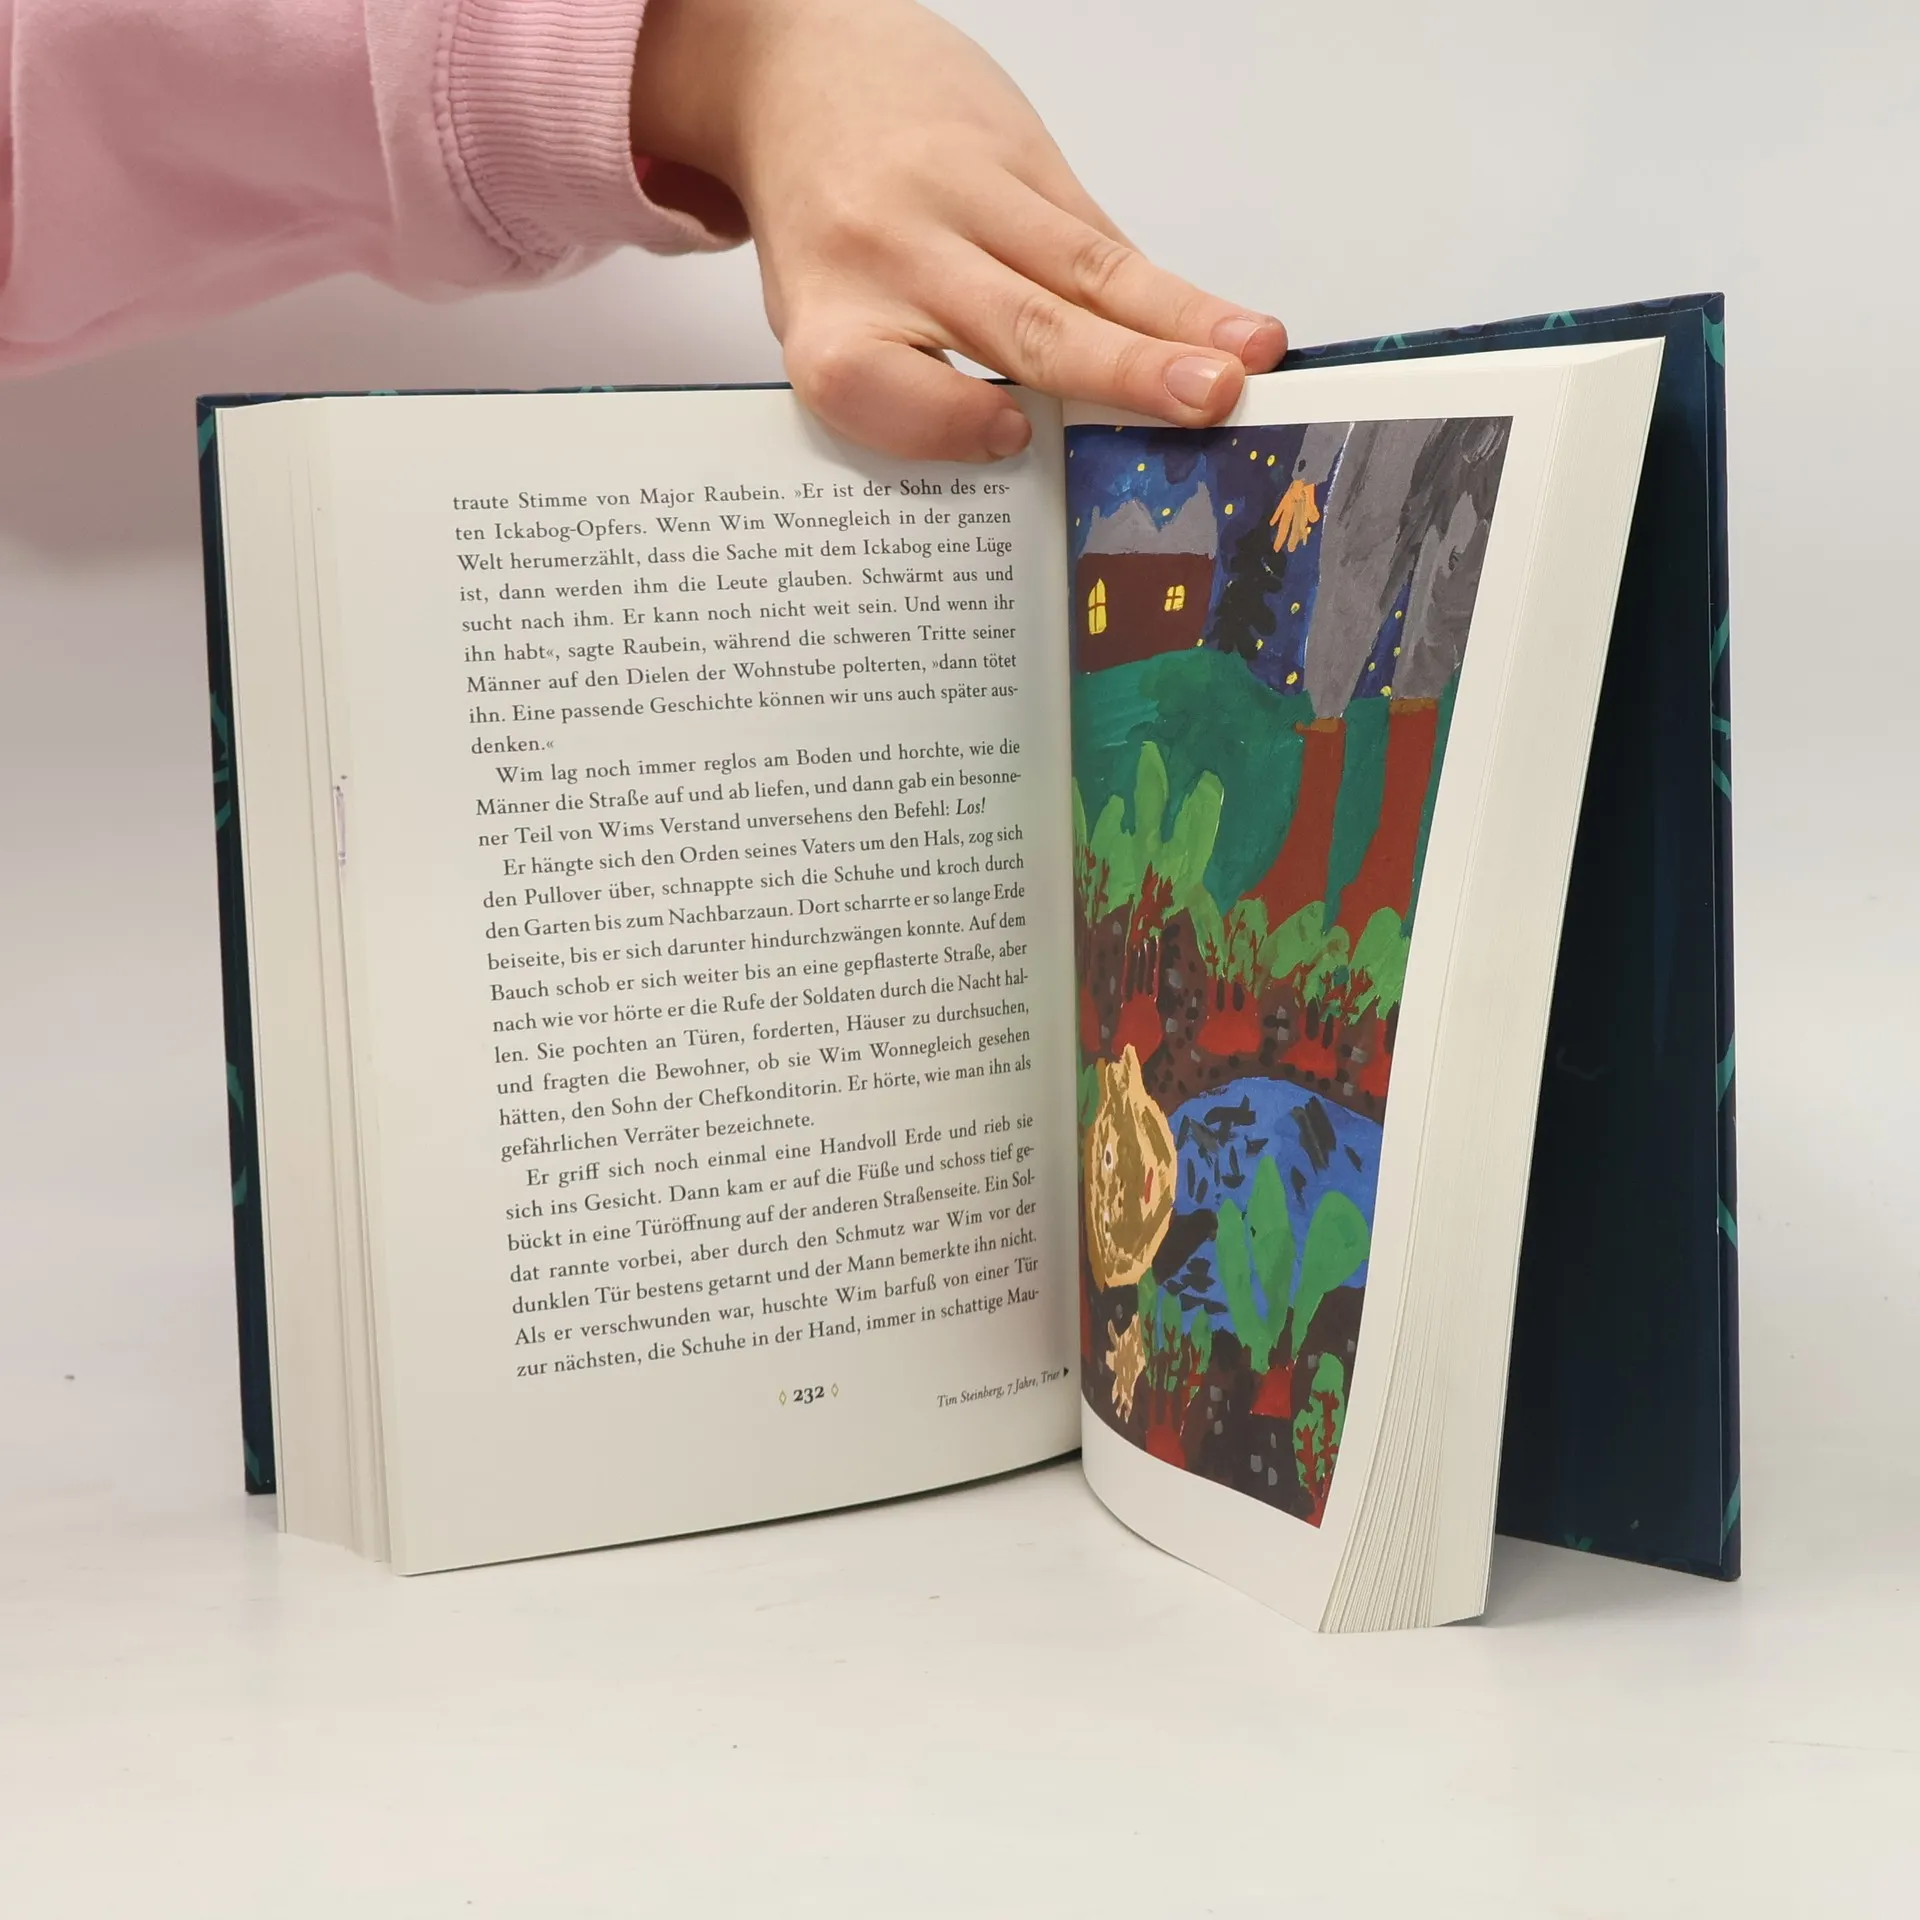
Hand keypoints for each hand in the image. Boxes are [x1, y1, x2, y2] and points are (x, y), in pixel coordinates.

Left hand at [629, 0, 1285, 460]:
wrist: (803, 71)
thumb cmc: (828, 232)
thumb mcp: (831, 324)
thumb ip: (909, 397)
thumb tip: (1037, 464)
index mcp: (829, 323)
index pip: (882, 387)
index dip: (950, 419)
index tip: (1014, 437)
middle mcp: (895, 255)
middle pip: (1019, 326)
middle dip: (1124, 370)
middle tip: (1205, 402)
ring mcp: (965, 194)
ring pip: (1086, 271)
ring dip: (1178, 320)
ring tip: (1247, 359)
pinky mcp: (1021, 154)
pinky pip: (1099, 234)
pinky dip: (1167, 290)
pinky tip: (1226, 322)